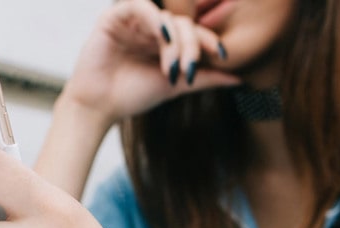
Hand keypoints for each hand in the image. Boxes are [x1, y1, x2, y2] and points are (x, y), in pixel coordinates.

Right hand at [63, 0, 240, 124]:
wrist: (100, 106)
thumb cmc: (133, 96)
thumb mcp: (175, 86)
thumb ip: (205, 79)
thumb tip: (239, 78)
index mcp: (164, 42)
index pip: (192, 33)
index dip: (209, 41)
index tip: (224, 55)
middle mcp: (152, 28)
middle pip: (183, 24)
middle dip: (192, 46)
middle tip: (190, 70)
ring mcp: (134, 20)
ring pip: (166, 17)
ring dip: (175, 41)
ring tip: (173, 67)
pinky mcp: (115, 16)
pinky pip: (141, 7)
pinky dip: (155, 20)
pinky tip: (163, 37)